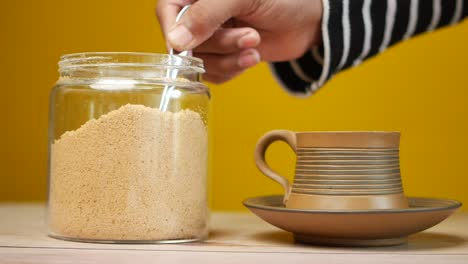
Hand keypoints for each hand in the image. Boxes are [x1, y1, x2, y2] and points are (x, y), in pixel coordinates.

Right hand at [156, 0, 322, 83]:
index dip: (176, 31)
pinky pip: (214, 74)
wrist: (309, 21)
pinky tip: (252, 57)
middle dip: (220, 44)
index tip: (189, 46)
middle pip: (186, 42)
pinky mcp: (224, 56)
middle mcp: (200, 15)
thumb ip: (206, 15)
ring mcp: (212, 37)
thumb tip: (175, 41)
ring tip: (255, 44)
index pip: (167, 11)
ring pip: (200, 62)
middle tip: (250, 35)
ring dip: (229, 59)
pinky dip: (233, 70)